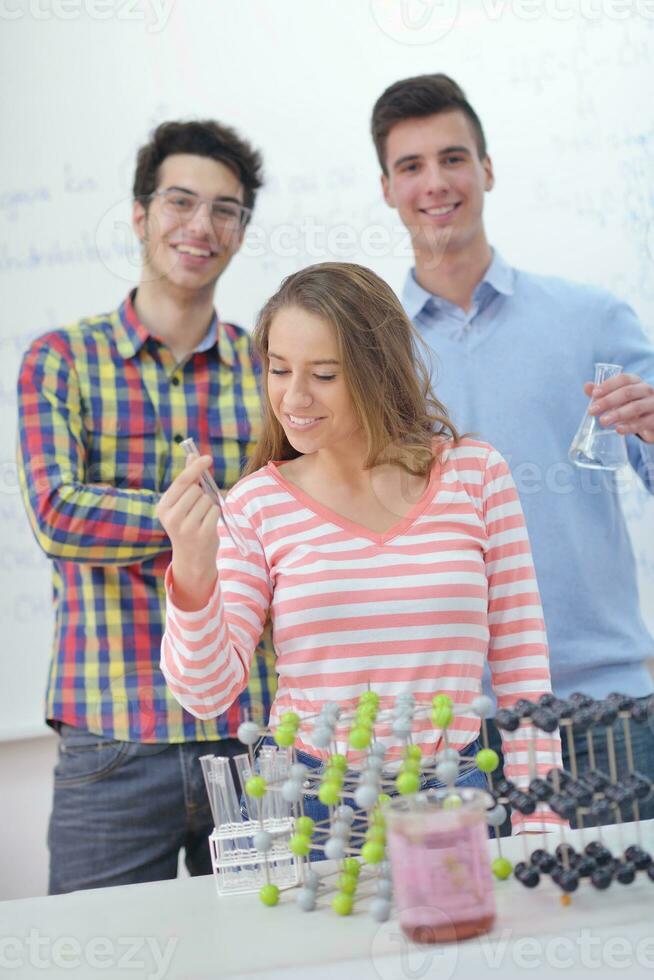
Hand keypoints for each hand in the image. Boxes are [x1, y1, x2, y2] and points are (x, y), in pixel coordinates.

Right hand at [156, 455, 219, 608]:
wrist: (192, 558)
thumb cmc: (188, 525)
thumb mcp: (183, 504)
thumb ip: (188, 481)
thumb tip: (192, 455)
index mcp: (163, 507)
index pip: (182, 482)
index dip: (195, 468)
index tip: (207, 458)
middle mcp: (172, 517)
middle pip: (196, 490)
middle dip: (202, 494)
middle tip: (197, 509)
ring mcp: (186, 527)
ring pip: (207, 500)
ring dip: (209, 505)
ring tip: (202, 518)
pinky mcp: (202, 534)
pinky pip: (215, 510)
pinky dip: (215, 513)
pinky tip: (208, 524)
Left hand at [585, 372, 653, 443]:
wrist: (652, 420)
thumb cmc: (632, 405)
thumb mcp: (618, 398)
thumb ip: (603, 393)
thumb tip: (587, 386)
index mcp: (636, 382)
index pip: (623, 379)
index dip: (608, 385)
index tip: (594, 394)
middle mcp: (647, 390)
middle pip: (628, 392)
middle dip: (608, 401)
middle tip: (592, 411)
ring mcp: (653, 404)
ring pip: (636, 407)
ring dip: (617, 414)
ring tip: (603, 421)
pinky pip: (643, 422)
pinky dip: (630, 426)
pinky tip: (618, 430)